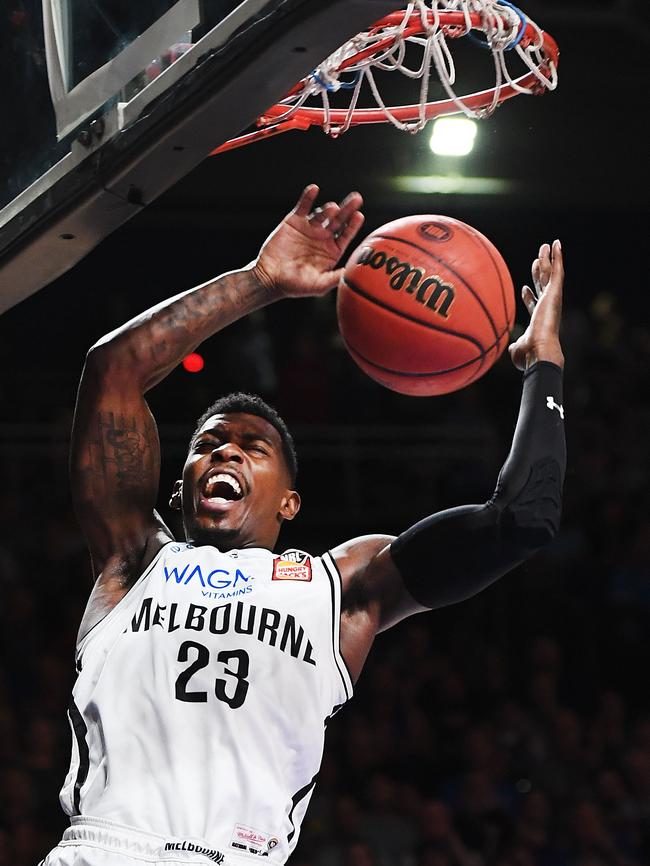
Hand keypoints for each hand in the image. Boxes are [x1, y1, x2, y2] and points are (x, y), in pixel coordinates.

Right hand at [252, 184, 364, 297]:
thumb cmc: (295, 285)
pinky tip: (314, 189)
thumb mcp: (318, 285)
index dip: (353, 225)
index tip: (359, 216)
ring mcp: (309, 227)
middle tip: (357, 198)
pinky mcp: (294, 220)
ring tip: (333, 208)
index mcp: (332, 250)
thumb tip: (353, 273)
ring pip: (322, 213)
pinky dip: (308, 197)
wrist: (270, 277)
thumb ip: (335, 278)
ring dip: (328, 209)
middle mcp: (323, 237)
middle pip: (339, 220)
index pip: (346, 234)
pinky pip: (303, 206)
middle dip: (348, 209)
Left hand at [509, 239, 563, 370]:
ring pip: (549, 274)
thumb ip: (515, 348)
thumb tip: (511, 349)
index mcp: (538, 320)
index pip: (534, 305)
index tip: (524, 289)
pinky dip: (558, 257)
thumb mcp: (518, 350)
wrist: (540, 350)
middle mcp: (546, 308)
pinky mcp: (555, 293)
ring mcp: (552, 299)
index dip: (529, 297)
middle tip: (538, 259)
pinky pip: (557, 271)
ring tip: (546, 246)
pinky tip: (557, 244)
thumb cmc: (529, 355)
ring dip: (548, 259)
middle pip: (542, 286)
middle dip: (539, 273)